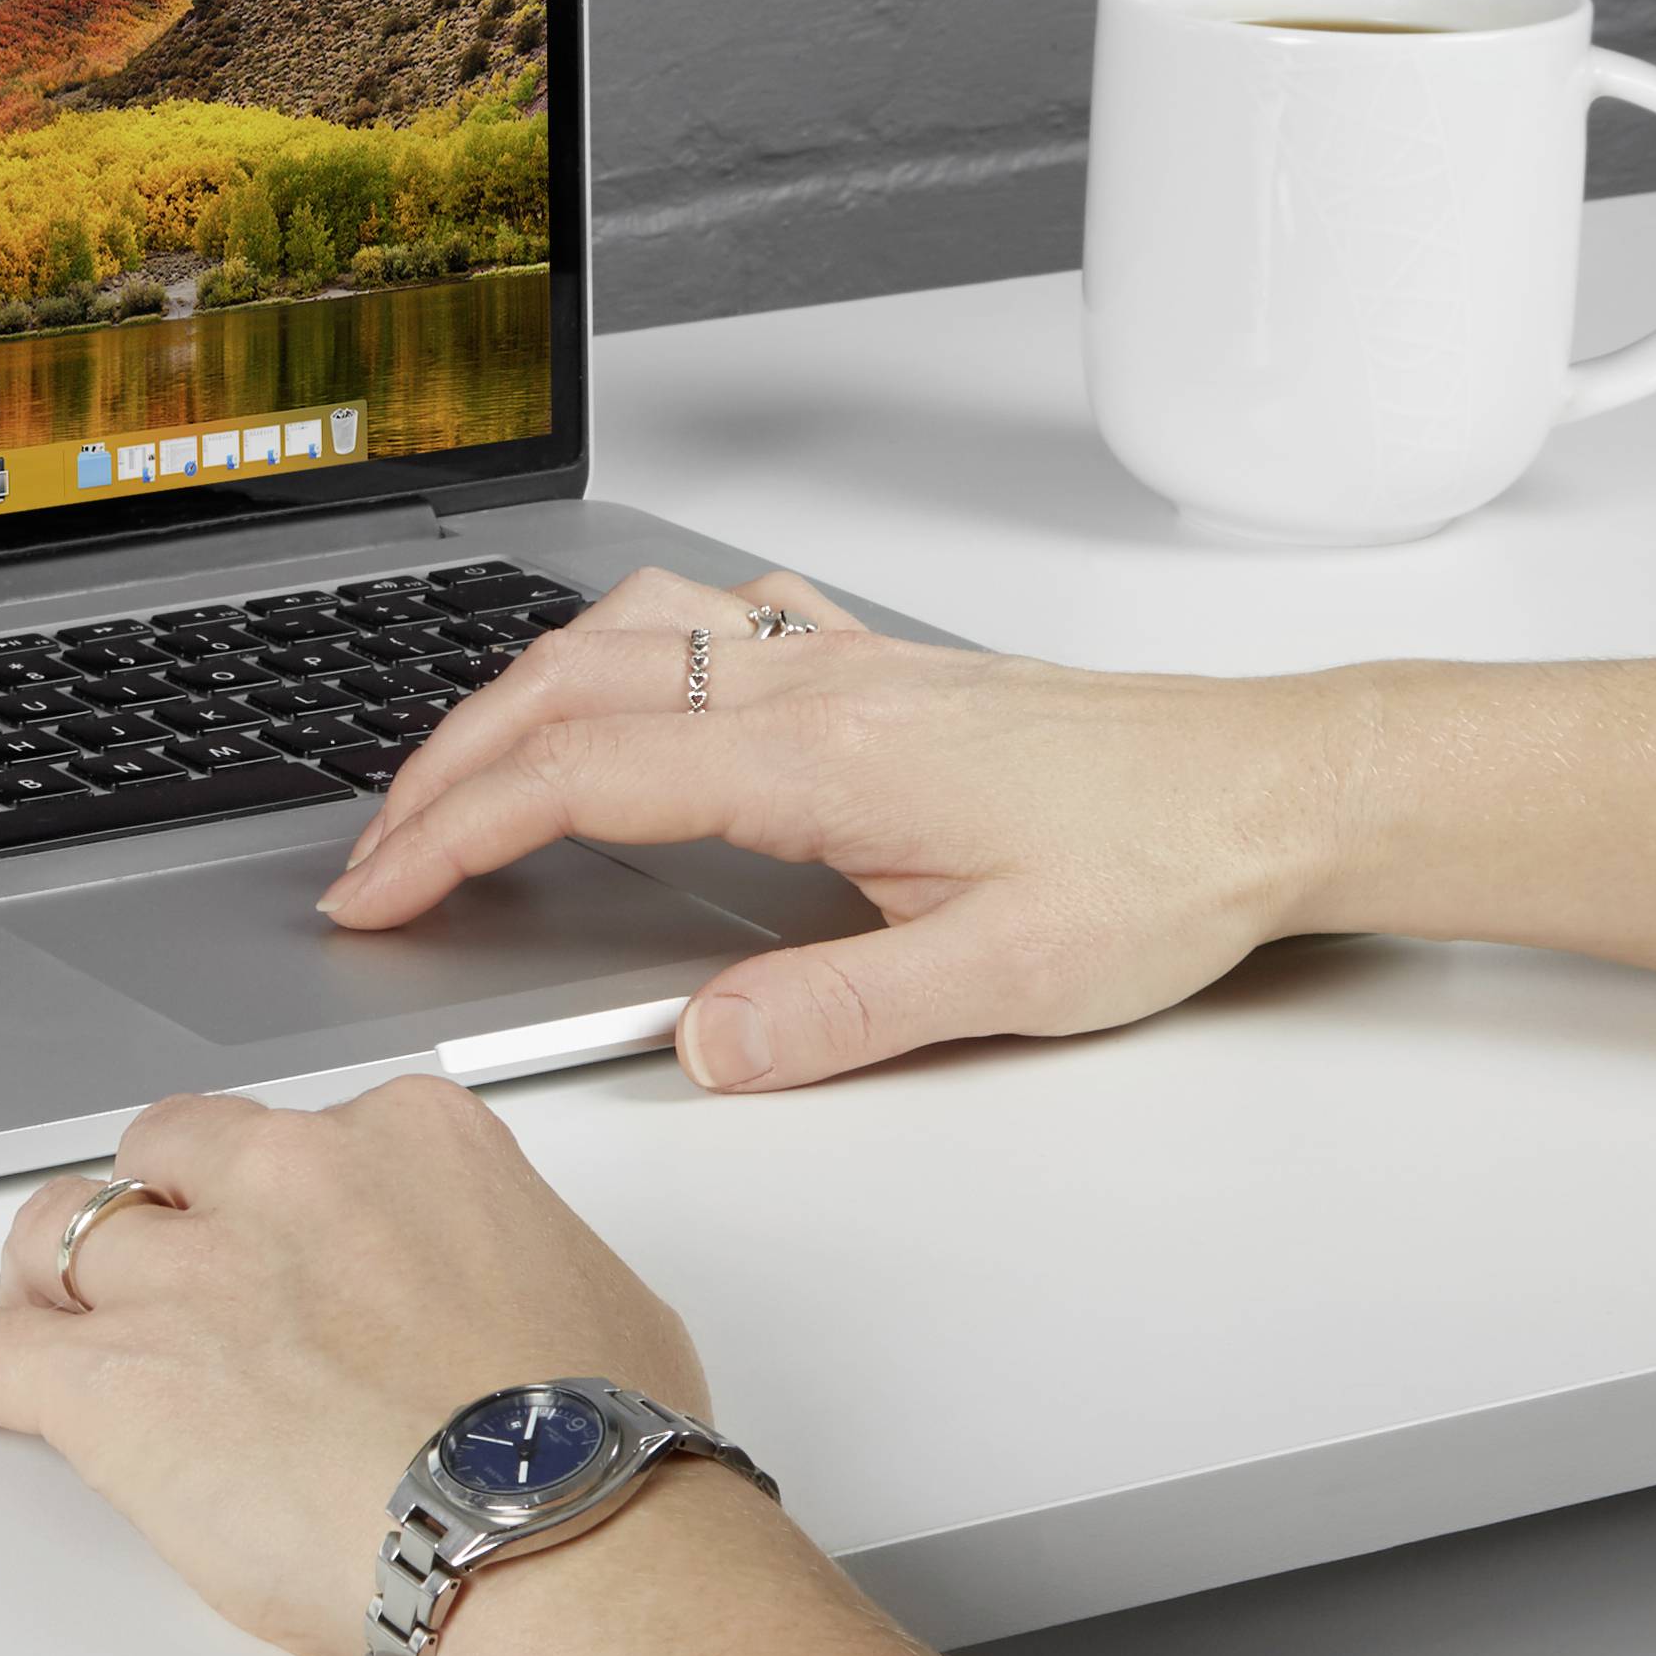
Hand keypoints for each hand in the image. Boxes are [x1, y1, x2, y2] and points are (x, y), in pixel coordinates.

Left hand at [0, 1077, 707, 1655]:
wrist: (554, 1546)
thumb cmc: (598, 1455)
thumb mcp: (588, 1298)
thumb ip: (495, 1261)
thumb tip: (486, 1298)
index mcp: (406, 1144)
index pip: (297, 1136)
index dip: (275, 1205)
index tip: (279, 1248)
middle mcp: (284, 1184)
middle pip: (163, 1159)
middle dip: (150, 1215)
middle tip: (150, 1278)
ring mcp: (188, 1278)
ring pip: (65, 1235)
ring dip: (48, 1277)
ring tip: (36, 1317)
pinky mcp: (112, 1381)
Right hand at [317, 567, 1344, 1090]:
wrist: (1278, 787)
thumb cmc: (1166, 866)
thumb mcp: (1007, 980)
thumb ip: (837, 1013)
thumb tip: (701, 1044)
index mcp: (818, 758)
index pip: (579, 779)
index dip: (453, 833)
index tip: (379, 893)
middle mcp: (813, 684)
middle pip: (565, 690)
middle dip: (442, 769)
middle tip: (376, 856)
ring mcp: (840, 659)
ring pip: (621, 633)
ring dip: (515, 698)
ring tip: (461, 774)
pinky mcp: (877, 662)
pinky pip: (707, 611)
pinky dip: (620, 644)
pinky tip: (624, 681)